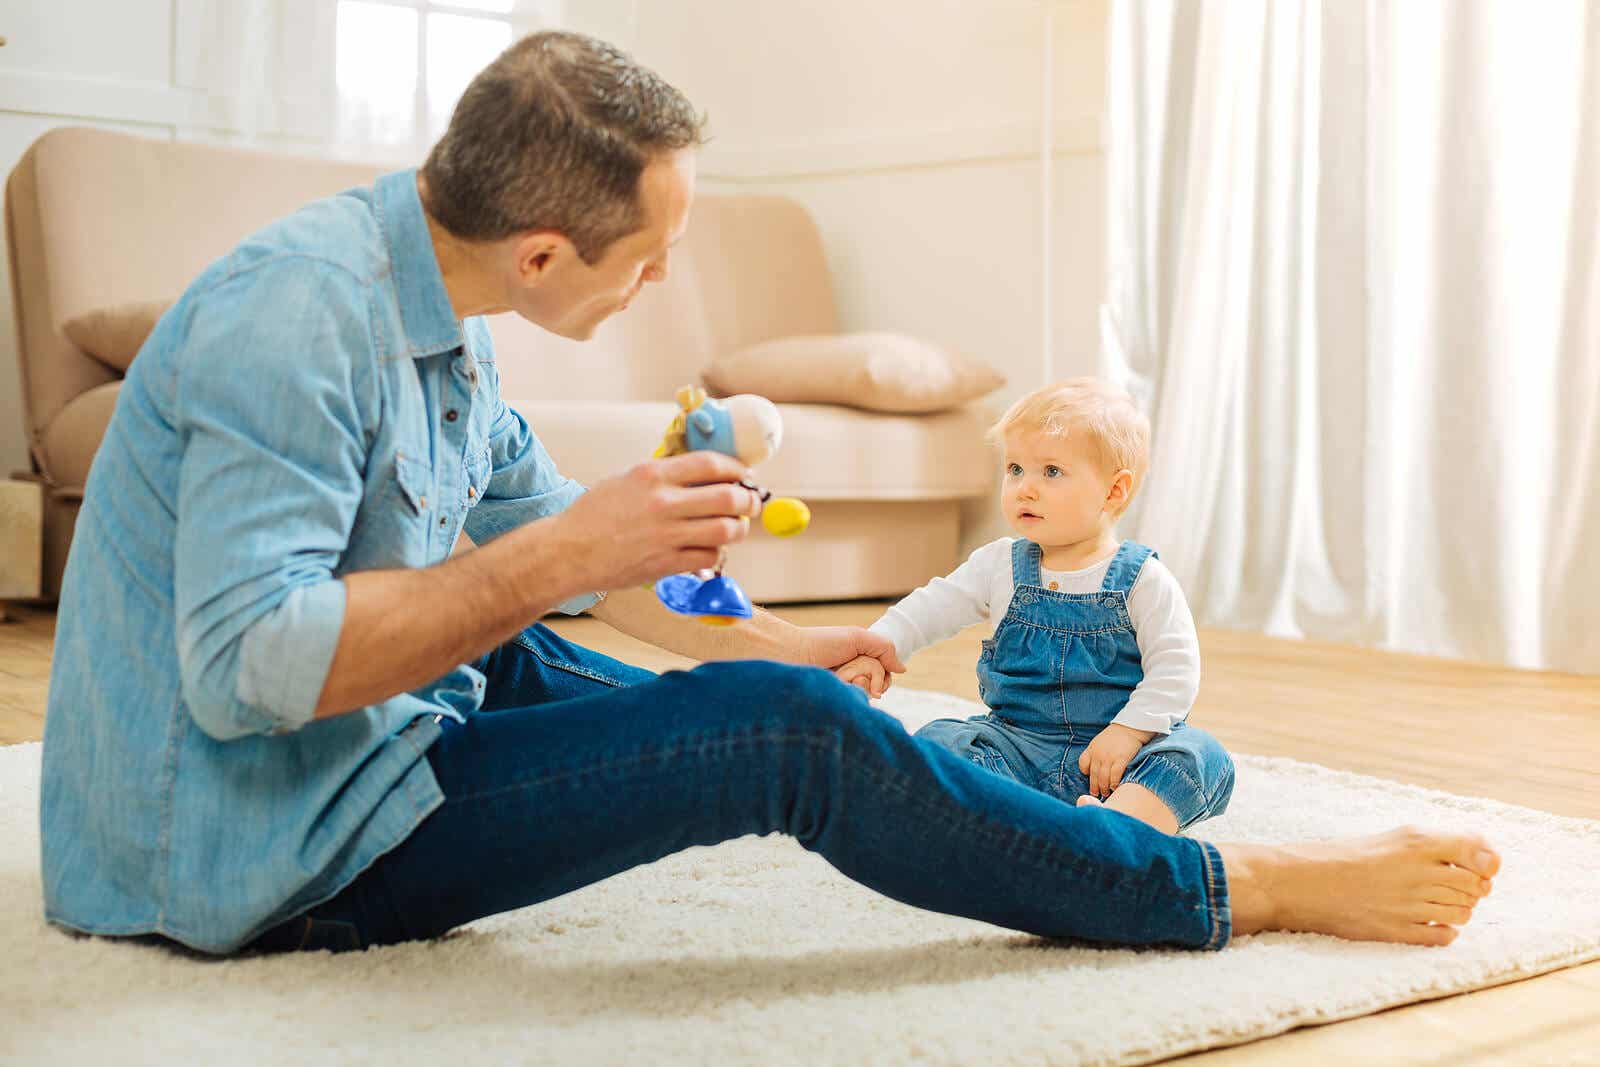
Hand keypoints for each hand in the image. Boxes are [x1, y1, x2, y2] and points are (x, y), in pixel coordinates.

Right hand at [550, 452, 763, 591]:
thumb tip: (704, 474)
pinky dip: (718, 553)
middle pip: (729, 497)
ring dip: (738, 528)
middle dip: (748, 500)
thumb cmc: (594, 515)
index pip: (712, 464)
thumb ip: (664, 476)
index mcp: (653, 474)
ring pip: (726, 529)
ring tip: (736, 527)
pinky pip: (709, 557)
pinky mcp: (665, 564)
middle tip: (750, 503)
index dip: (738, 469)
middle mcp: (663, 502)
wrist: (567, 551)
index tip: (744, 475)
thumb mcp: (627, 480)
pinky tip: (710, 549)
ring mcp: (666, 535)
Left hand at [799, 626, 905, 695]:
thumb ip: (884, 649)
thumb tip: (902, 670)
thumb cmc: (821, 643)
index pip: (885, 675)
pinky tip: (836, 685)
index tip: (873, 666)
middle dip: (869, 674)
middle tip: (849, 668)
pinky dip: (849, 692)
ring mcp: (844, 691)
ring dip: (857, 682)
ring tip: (838, 676)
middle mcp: (853, 677)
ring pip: (867, 695)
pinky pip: (854, 703)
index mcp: (860, 661)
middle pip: (879, 686)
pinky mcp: (835, 702)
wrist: (791, 655)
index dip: (883, 674)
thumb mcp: (858, 637)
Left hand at [1078, 723, 1156, 798]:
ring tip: (1105, 793)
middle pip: (1093, 774)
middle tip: (1096, 794)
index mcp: (1092, 749)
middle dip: (1094, 787)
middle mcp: (1098, 754)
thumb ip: (1096, 752)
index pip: (1083, 764)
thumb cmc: (1116, 736)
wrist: (1131, 727)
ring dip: (1104, 788)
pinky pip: (1115, 775)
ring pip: (1103, 778)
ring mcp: (1109, 757)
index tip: (1089, 779)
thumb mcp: (1100, 741)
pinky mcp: (1121, 759)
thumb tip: (1096, 767)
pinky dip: (1114, 783)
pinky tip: (1115, 787)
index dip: (1085, 773)